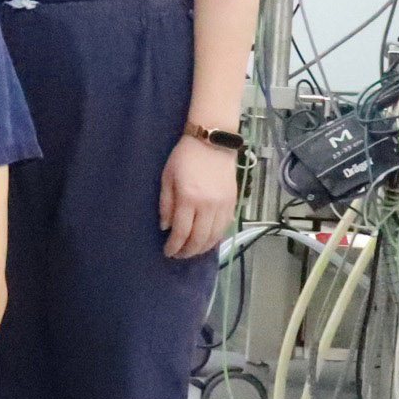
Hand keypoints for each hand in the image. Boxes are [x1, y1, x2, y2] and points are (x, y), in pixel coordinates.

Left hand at [160, 134, 238, 259]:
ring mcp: (223, 206)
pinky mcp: (233, 203)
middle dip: (187, 251)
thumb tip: (166, 227)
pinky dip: (215, 239)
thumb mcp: (167, 178)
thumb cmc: (184, 158)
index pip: (181, 231)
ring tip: (191, 252)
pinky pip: (225, 228)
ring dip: (202, 248)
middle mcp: (208, 206)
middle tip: (178, 255)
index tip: (167, 252)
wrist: (212, 143)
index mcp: (189, 199)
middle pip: (199, 238)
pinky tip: (207, 242)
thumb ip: (166, 204)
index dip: (174, 246)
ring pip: (214, 236)